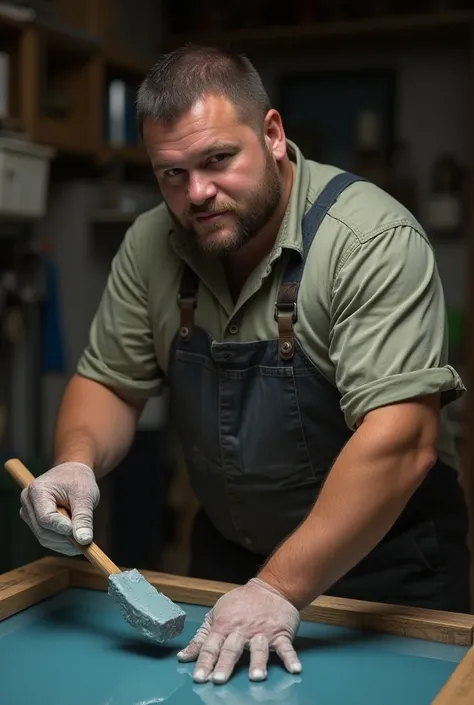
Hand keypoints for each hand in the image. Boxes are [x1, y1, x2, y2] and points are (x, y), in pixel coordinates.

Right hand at [19, 462, 99, 555]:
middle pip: (43, 530)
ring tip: (83, 542)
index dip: (61, 528)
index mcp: (37, 490)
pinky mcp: (35, 522)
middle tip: (85, 543)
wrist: (73, 473)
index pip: (45, 517)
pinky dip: (62, 544)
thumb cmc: (79, 480)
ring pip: (44, 538)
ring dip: (64, 543)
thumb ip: (84, 518)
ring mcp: (29, 514)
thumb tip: (84, 540)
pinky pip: (47, 539)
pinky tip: (76, 543)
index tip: (78, 536)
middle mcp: (28, 502)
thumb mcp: (85, 495)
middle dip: (65, 538)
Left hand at [177, 578, 301, 684]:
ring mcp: (262, 632)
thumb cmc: (240, 604)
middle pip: (232, 649)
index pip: (211, 646)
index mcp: (224, 626)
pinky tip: (294, 669)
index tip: (199, 678)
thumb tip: (183, 657)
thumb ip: (201, 638)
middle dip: (225, 664)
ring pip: (259, 649)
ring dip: (257, 662)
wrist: (270, 588)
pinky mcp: (280, 633)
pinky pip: (286, 647)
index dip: (204, 662)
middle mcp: (242, 630)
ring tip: (256, 677)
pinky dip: (290, 658)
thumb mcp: (216, 614)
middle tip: (219, 680)